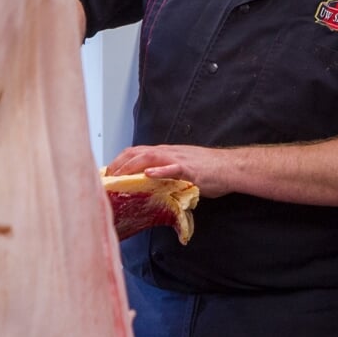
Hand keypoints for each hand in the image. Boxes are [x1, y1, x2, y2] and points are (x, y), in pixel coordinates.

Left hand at [104, 144, 235, 196]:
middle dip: (119, 163)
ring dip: (132, 166)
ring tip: (119, 175)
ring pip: (150, 157)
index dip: (120, 160)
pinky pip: (172, 168)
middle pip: (137, 152)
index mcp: (167, 153)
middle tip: (106, 177)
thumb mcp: (183, 170)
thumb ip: (167, 174)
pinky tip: (149, 174)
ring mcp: (178, 159)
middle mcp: (169, 152)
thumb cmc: (211, 170)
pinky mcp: (190, 169)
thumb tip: (154, 184)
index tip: (108, 171)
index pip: (137, 152)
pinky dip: (159, 170)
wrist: (231, 168)